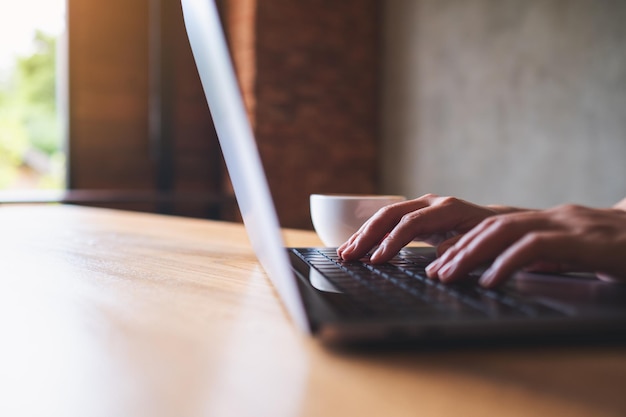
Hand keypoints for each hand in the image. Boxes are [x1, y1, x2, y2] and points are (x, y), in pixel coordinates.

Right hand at [337, 194, 507, 261]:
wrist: (497, 225)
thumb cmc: (492, 237)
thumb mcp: (483, 244)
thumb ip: (460, 247)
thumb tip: (438, 256)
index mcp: (446, 209)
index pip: (410, 223)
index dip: (391, 242)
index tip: (376, 260)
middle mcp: (430, 203)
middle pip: (390, 215)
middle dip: (367, 235)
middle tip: (348, 255)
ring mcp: (420, 207)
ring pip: (385, 216)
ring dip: (363, 234)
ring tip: (344, 252)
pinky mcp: (415, 216)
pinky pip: (389, 223)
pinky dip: (372, 235)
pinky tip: (358, 247)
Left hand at [426, 204, 625, 286]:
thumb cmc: (623, 251)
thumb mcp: (578, 254)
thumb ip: (546, 258)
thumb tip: (508, 274)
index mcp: (548, 221)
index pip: (494, 226)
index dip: (464, 243)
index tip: (440, 262)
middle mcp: (553, 218)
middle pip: (490, 226)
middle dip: (457, 248)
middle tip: (435, 271)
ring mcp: (568, 225)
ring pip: (505, 231)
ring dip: (471, 254)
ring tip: (449, 276)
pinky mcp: (584, 240)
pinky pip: (536, 246)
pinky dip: (507, 262)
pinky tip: (490, 280)